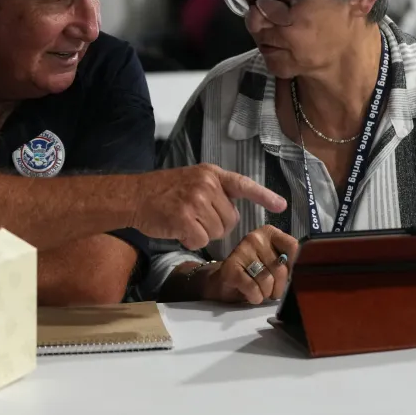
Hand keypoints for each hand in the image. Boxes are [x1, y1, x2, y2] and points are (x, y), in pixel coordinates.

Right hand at [129, 164, 286, 250]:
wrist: (133, 196)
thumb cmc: (162, 191)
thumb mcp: (192, 180)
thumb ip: (214, 191)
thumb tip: (232, 214)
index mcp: (211, 174)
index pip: (243, 184)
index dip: (264, 196)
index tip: (281, 205)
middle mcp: (206, 185)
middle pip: (231, 219)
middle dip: (216, 225)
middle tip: (194, 217)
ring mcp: (195, 201)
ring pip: (217, 232)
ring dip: (202, 233)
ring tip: (183, 221)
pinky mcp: (184, 218)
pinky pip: (201, 240)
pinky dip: (190, 241)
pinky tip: (177, 230)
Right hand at [199, 226, 298, 304]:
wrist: (225, 281)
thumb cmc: (255, 272)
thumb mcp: (274, 262)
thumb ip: (287, 262)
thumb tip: (302, 273)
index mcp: (270, 233)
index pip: (293, 246)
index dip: (294, 266)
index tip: (289, 275)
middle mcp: (255, 237)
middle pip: (280, 268)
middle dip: (279, 287)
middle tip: (273, 290)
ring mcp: (241, 250)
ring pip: (267, 280)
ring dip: (266, 293)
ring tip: (260, 291)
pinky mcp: (230, 267)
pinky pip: (253, 288)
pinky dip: (255, 297)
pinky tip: (251, 295)